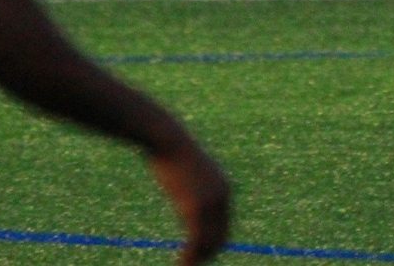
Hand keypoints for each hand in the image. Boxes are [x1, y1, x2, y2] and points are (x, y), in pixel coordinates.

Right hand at [146, 136, 230, 265]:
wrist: (168, 140)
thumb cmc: (172, 155)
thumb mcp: (188, 174)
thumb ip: (192, 189)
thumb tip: (189, 202)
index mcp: (224, 190)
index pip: (225, 227)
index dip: (213, 244)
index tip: (199, 255)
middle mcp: (223, 197)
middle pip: (221, 238)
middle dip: (207, 255)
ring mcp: (211, 203)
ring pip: (209, 243)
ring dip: (197, 260)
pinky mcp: (196, 207)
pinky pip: (196, 241)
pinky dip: (190, 257)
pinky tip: (180, 264)